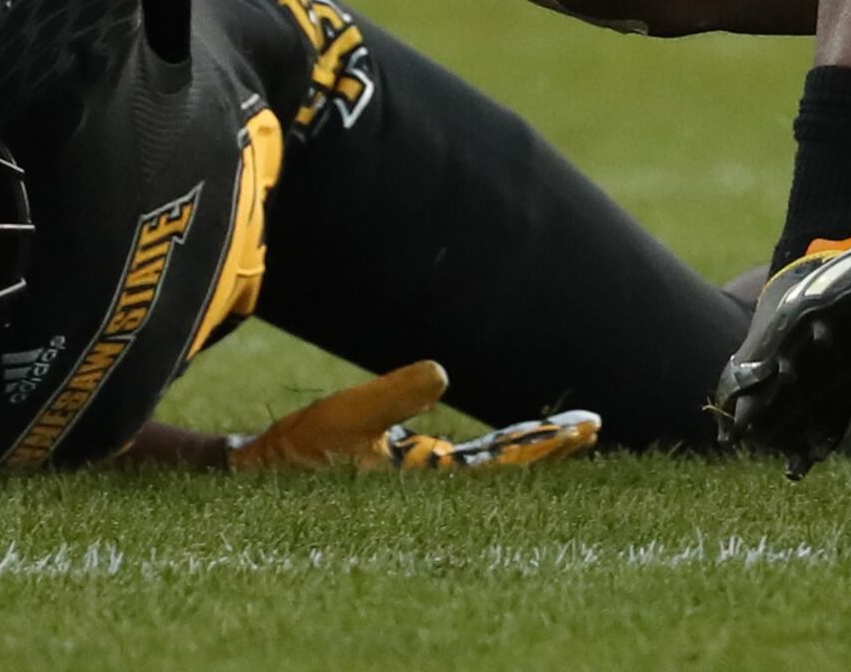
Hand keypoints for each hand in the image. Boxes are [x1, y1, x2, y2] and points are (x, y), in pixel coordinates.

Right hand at [227, 361, 603, 473]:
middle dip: (548, 447)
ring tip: (562, 433)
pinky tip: (503, 441)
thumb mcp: (346, 418)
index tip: (589, 428)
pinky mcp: (400, 464)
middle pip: (505, 464)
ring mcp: (418, 473)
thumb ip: (393, 397)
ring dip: (523, 447)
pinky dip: (490, 447)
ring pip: (486, 462)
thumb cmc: (300, 453)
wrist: (256, 476)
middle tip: (593, 428)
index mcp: (428, 475)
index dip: (548, 445)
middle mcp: (431, 479)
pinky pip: (459, 456)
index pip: (506, 462)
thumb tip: (442, 372)